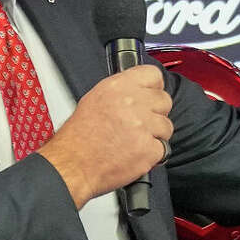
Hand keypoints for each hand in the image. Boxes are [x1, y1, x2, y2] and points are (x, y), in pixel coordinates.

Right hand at [39, 65, 172, 204]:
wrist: (72, 165)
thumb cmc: (78, 138)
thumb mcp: (94, 100)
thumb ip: (122, 92)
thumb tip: (140, 90)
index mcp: (117, 87)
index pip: (153, 74)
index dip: (154, 87)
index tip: (151, 95)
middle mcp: (132, 103)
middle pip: (164, 100)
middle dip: (156, 113)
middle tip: (140, 123)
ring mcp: (142, 126)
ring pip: (167, 126)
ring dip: (155, 135)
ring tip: (134, 141)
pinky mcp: (149, 148)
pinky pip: (164, 148)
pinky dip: (153, 154)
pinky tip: (135, 153)